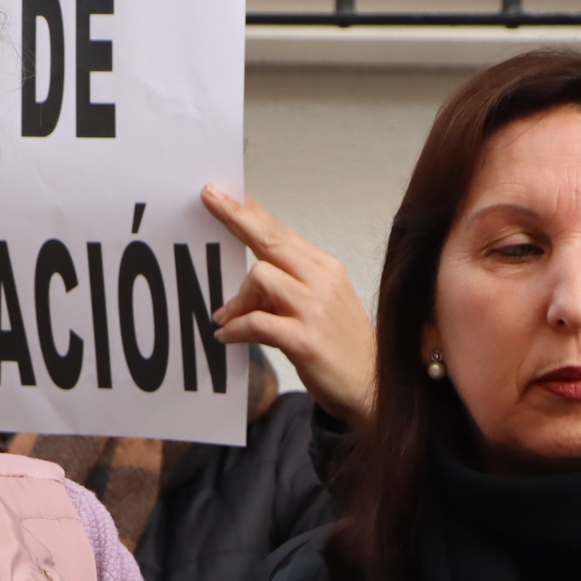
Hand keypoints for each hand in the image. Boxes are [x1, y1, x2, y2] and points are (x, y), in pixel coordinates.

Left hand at [203, 184, 377, 426]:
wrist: (372, 387)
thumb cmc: (341, 346)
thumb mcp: (318, 306)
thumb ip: (286, 289)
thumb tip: (245, 284)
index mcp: (325, 268)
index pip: (281, 232)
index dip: (250, 211)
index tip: (223, 193)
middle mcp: (323, 280)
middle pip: (271, 239)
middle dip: (237, 217)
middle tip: (209, 198)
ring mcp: (315, 309)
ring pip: (261, 276)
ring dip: (237, 299)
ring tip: (227, 318)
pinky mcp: (306, 340)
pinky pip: (257, 323)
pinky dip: (236, 329)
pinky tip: (227, 336)